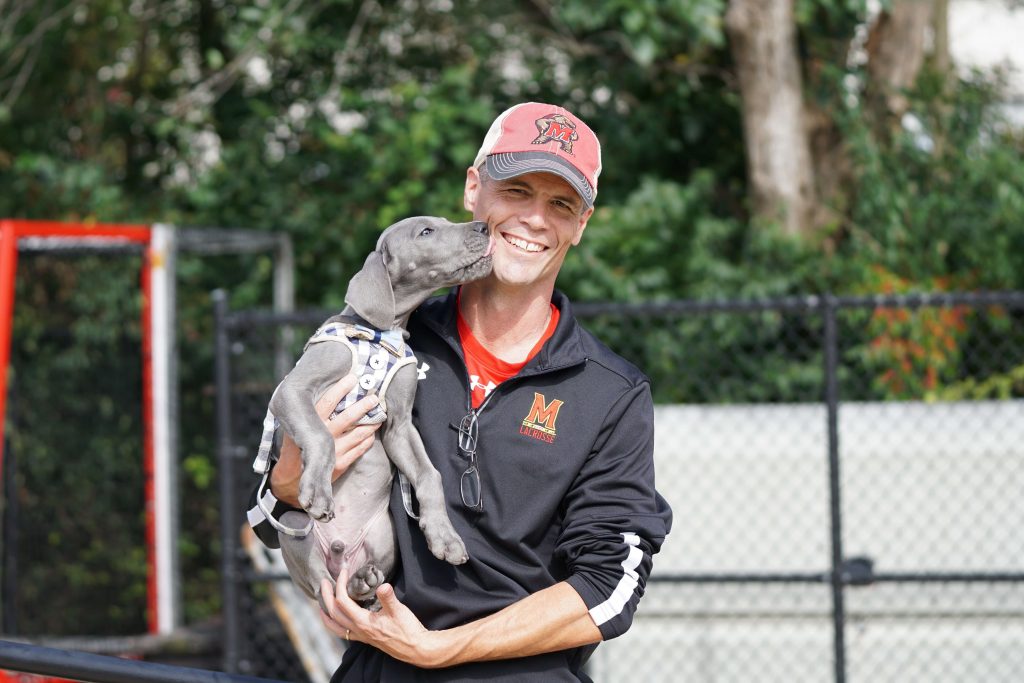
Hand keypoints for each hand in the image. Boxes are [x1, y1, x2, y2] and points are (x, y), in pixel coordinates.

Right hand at [269, 374, 380, 506]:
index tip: (352, 378)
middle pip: (348, 417)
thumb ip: (306, 413)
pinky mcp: (341, 464)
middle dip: (363, 406)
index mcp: (311, 425)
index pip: (327, 402)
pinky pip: (361, 448)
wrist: (292, 479)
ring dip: (372, 423)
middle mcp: (323, 437)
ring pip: (359, 433)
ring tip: (380, 414)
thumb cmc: (295, 447)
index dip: (340, 389)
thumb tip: (313, 387)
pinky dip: (368, 438)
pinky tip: (373, 432)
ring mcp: (334, 451)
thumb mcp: (295, 428)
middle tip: (375, 398)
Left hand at [319, 569, 444, 668]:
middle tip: (324, 582)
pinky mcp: (366, 639)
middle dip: (326, 596)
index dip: (340, 585)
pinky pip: (343, 632)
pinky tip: (339, 618)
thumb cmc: (407, 629)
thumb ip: (388, 598)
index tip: (344, 572)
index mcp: (363, 622)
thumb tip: (382, 585)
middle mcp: (358, 630)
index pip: (343, 602)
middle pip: (333, 613)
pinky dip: (335, 623)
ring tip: (321, 602)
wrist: (415, 648)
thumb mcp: (399, 610)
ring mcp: (361, 636)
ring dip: (326, 613)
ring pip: (335, 626)